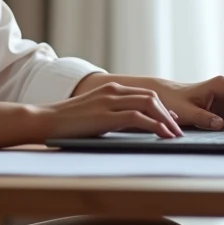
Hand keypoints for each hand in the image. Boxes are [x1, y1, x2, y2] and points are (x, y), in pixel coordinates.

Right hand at [34, 81, 183, 139]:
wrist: (45, 120)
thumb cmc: (67, 121)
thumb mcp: (93, 113)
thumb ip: (111, 114)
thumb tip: (129, 125)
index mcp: (111, 89)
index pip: (144, 94)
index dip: (161, 107)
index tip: (171, 120)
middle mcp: (113, 91)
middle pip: (151, 97)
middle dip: (168, 114)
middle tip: (178, 130)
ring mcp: (109, 101)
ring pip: (148, 104)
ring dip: (165, 120)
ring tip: (175, 135)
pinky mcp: (106, 115)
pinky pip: (137, 118)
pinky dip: (154, 125)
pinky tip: (162, 135)